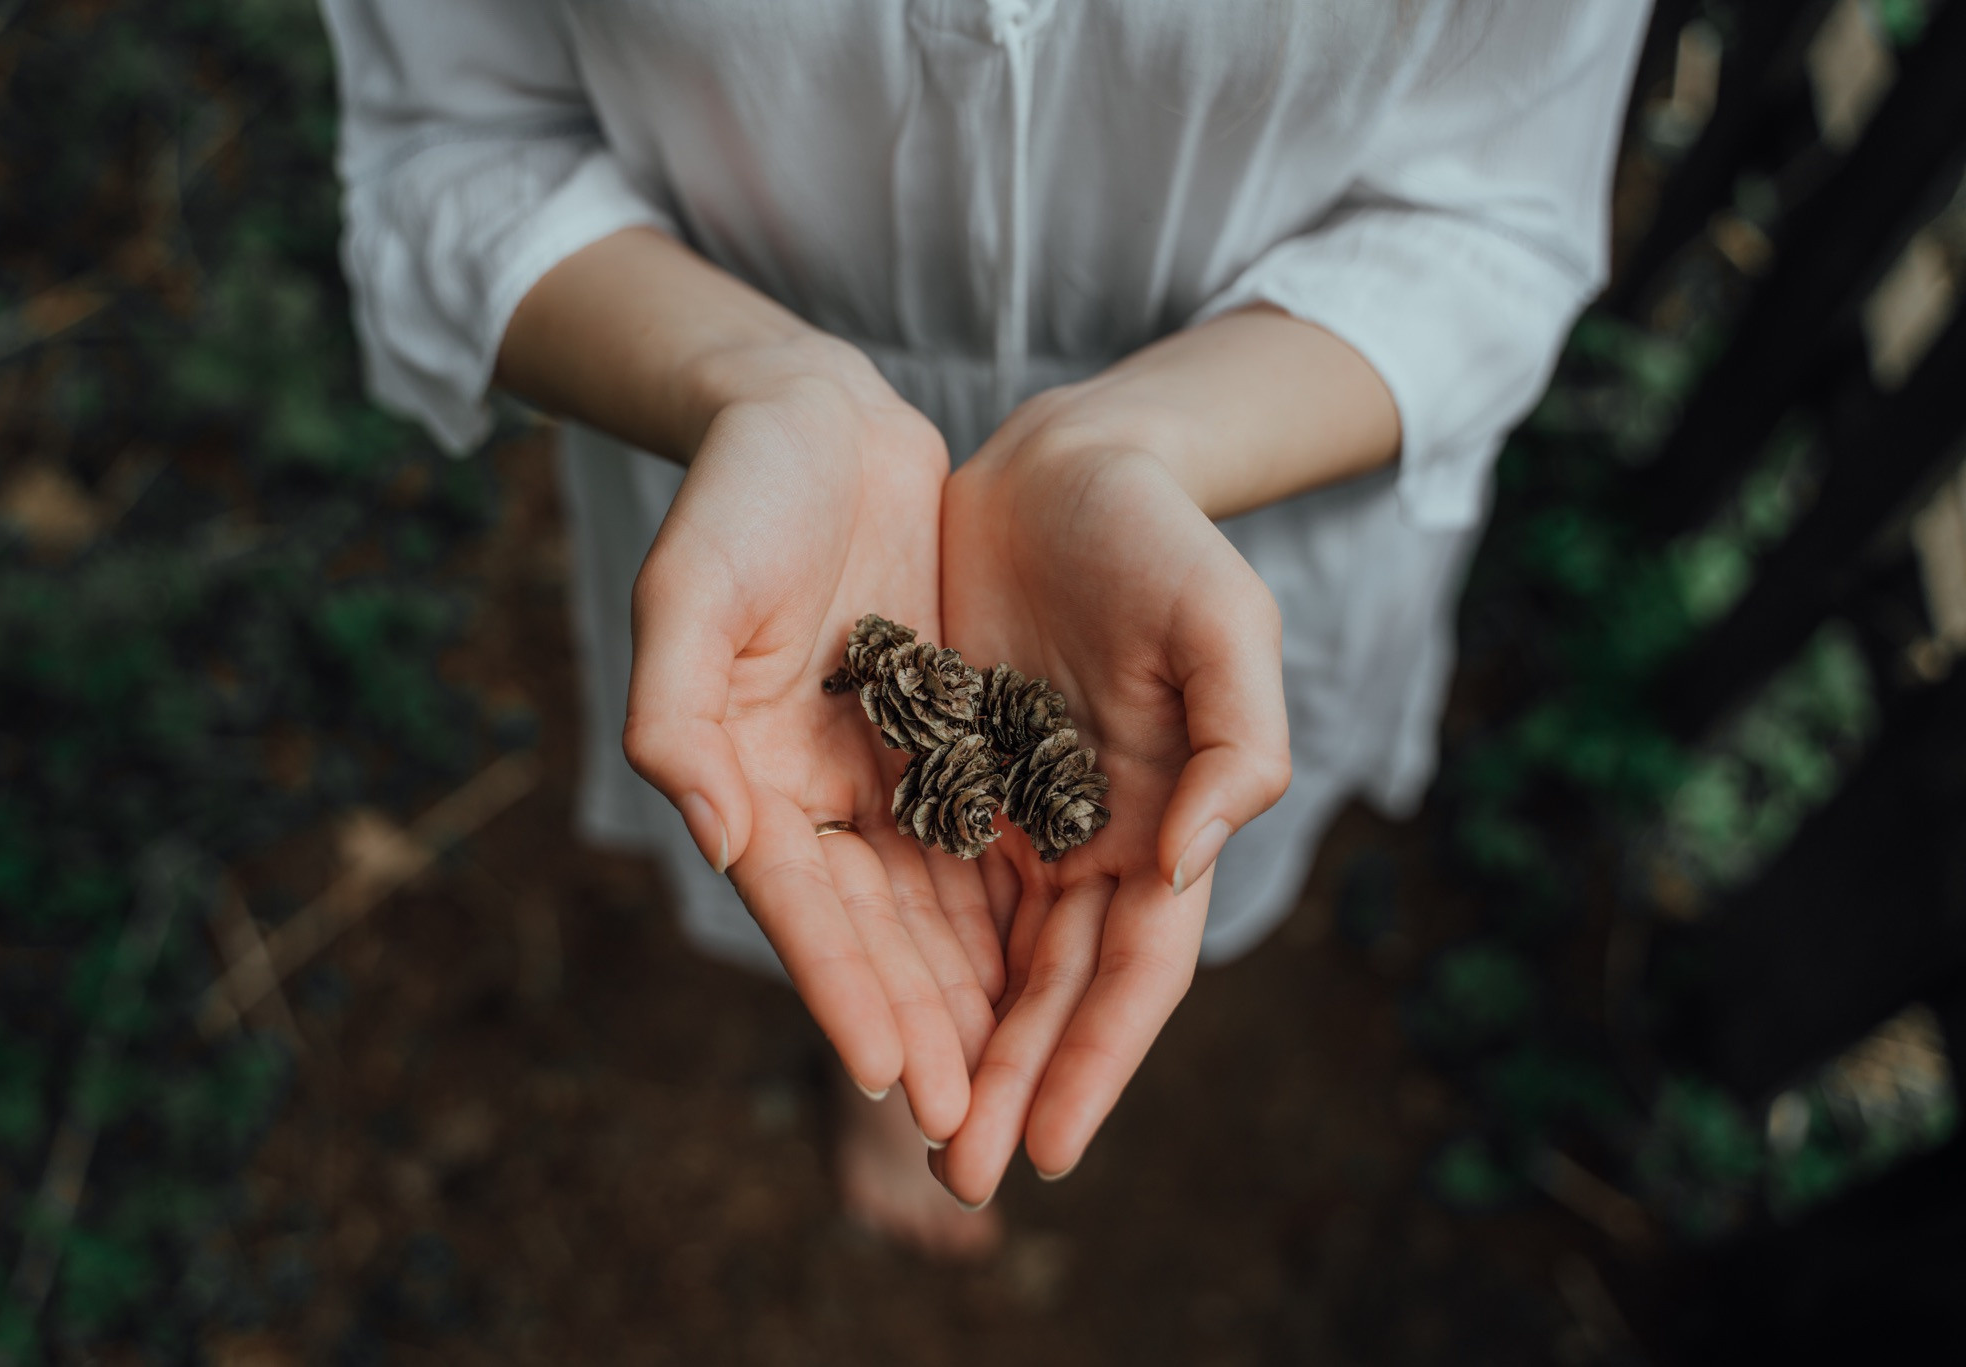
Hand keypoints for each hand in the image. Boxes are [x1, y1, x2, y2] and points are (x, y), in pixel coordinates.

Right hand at [622, 343, 1004, 1144]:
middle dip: (919, 1033)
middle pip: (872, 934)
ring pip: (930, 910)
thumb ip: (674, 715)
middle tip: (968, 1139)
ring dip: (967, 1004)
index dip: (845, 992)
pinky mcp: (939, 737)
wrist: (812, 416)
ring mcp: (878, 770)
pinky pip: (977, 842)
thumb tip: (714, 840)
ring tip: (1012, 1097)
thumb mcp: (685, 586)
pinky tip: (1048, 981)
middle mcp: (810, 791)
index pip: (801, 905)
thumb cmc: (737, 493)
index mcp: (742, 772)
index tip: (895, 1078)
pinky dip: (1006, 913)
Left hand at [929, 390, 1292, 1203]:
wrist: (1063, 467)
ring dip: (957, 1045)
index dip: (1096, 1063)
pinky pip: (920, 884)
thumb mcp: (1224, 624)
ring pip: (984, 957)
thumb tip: (1188, 866)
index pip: (1133, 972)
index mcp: (1164, 822)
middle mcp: (1090, 840)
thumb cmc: (1160, 540)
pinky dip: (904, 955)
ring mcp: (1014, 815)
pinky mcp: (946, 776)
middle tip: (966, 1176)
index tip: (1050, 1151)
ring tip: (914, 1126)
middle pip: (1054, 988)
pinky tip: (871, 1011)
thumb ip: (1238, 745)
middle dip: (1017, 1083)